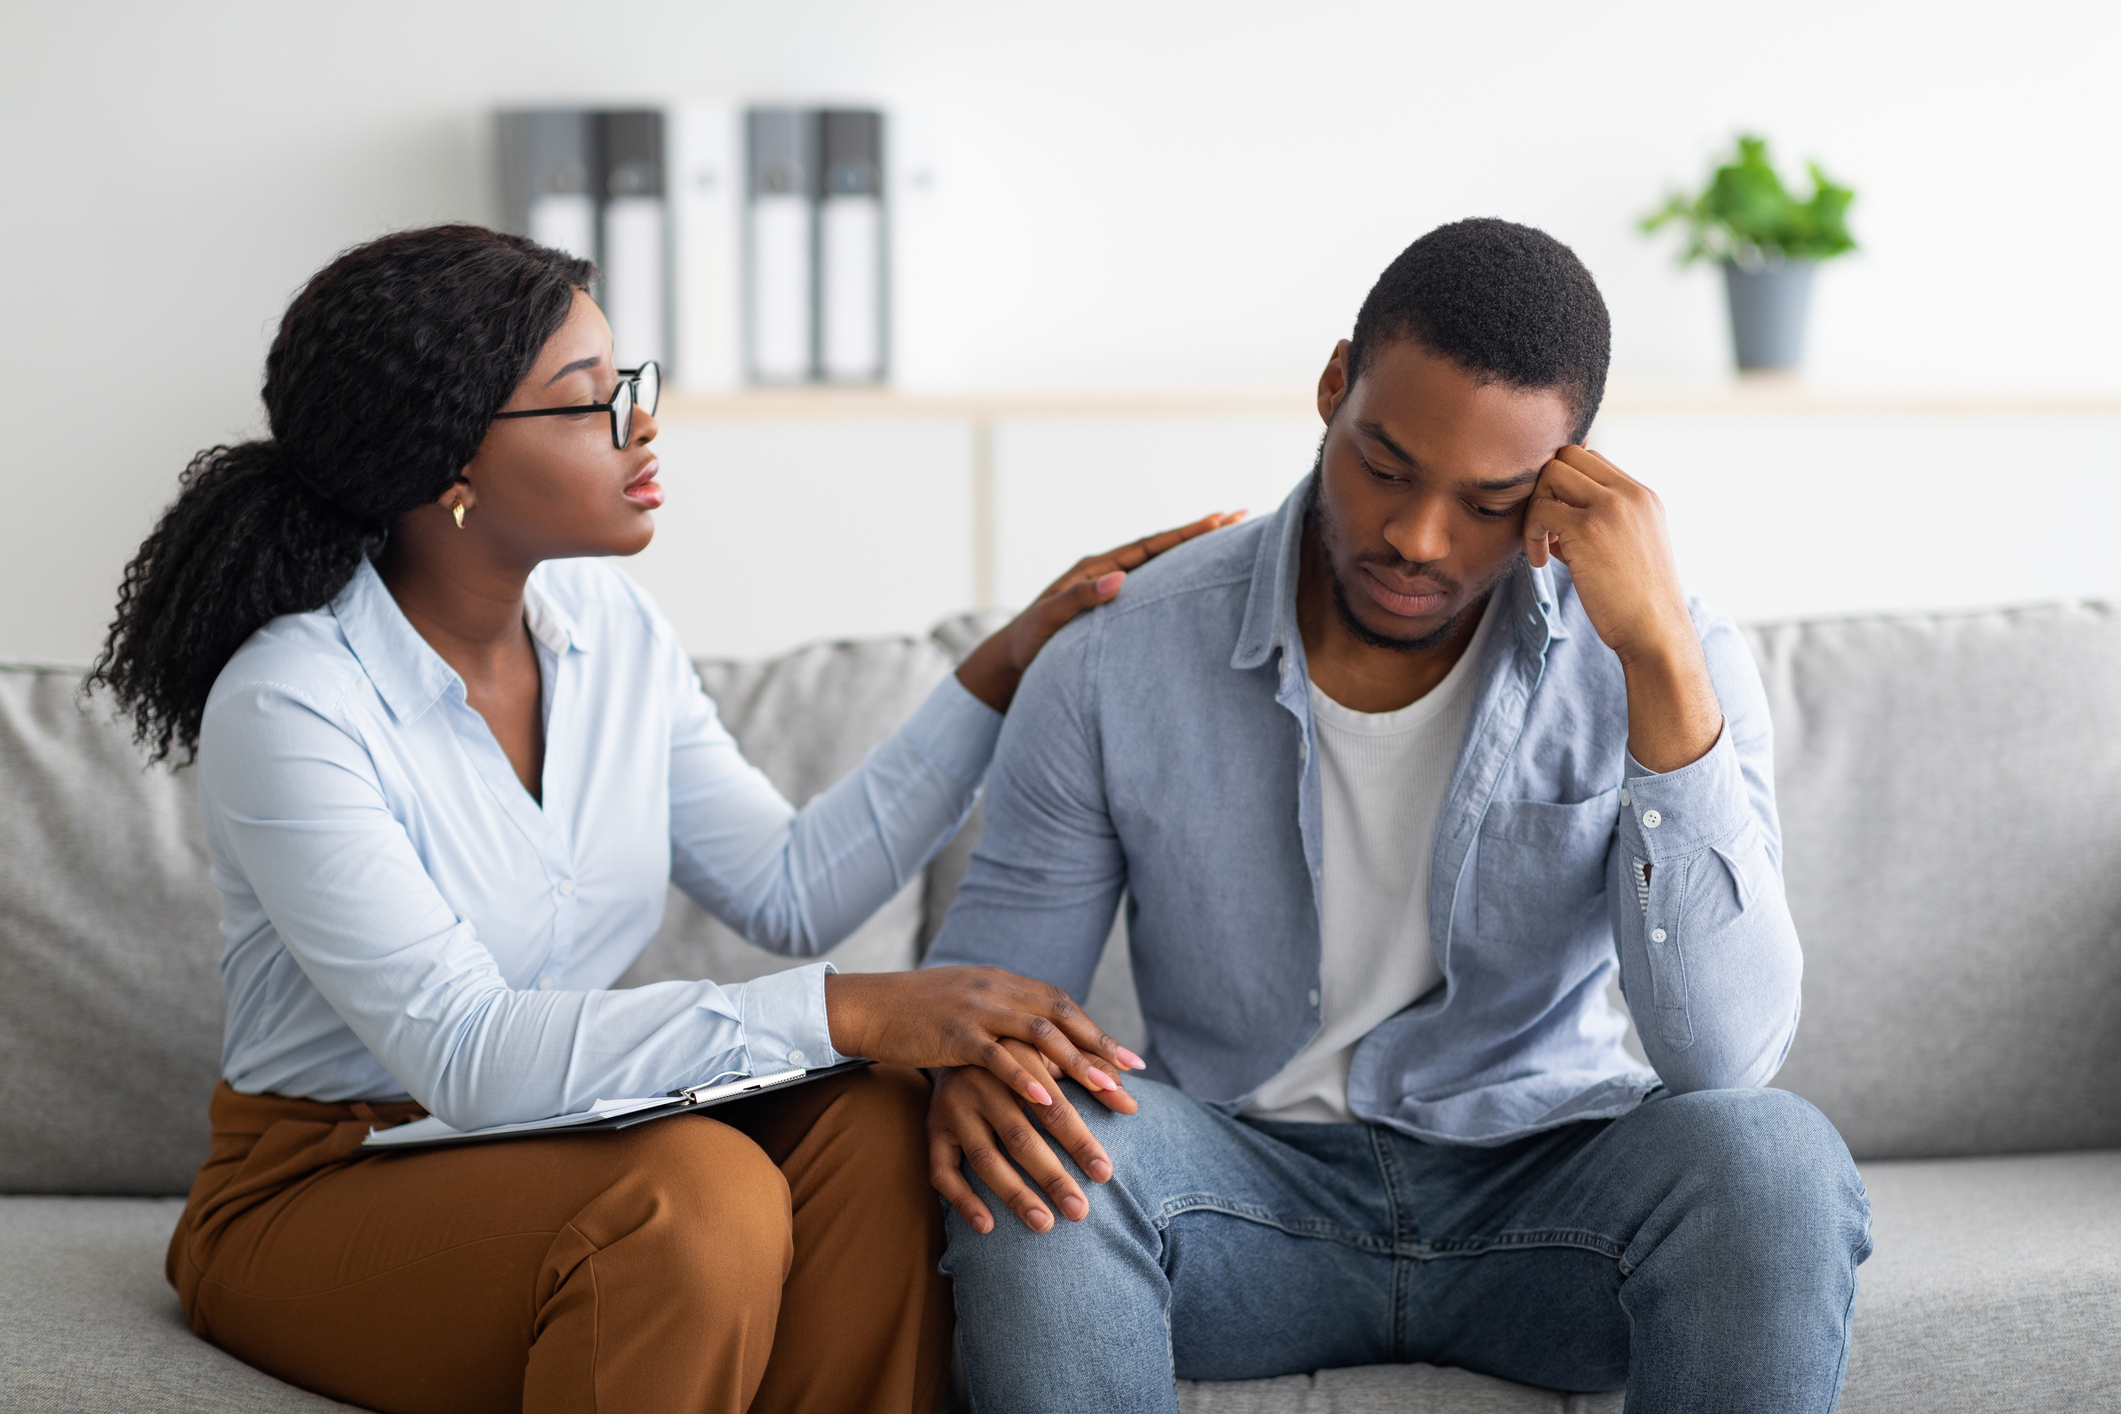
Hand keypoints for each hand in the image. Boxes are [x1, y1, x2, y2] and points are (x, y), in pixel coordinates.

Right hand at [824, 966, 1142, 1107]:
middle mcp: (998, 989)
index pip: (1063, 1007)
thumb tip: (1043, 1036)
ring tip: (1104, 1090)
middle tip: (1130, 1084)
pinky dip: (1023, 1076)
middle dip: (1099, 1051)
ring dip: (1075, 1064)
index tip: (1130, 1064)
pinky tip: (1045, 1099)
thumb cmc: (920, 1013)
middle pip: (1062, 1019)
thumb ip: (1005, 1013)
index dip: (1098, 1034)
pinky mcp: (951, 1034)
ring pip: (1039, 1035)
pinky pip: (995, 1056)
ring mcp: (976, 1010)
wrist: (871, 1005)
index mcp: (1004, 982)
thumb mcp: (971, 1003)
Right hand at [928, 1046, 1138, 1234]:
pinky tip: (988, 1226)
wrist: (953, 1031)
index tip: (1106, 1173)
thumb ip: (1093, 1074)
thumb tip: (1134, 1105)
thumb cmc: (1020, 1051)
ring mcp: (952, 1108)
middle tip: (1080, 1212)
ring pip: (984, 1157)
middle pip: (1020, 1136)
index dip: (1080, 1140)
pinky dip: (962, 1199)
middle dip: (1053, 1177)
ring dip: (1014, 1194)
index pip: (1054, 1107)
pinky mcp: (932, 1128)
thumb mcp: (1052, 1052)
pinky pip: (942, 1170)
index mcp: (1015, 1059)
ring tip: (1045, 1224)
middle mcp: (981, 1083)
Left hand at [954, 511, 1245, 710]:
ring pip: (1158, 562)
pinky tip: (1194, 573)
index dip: (1185, 534)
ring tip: (1227, 536)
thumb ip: (1080, 600)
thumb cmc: (1029, 644)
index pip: (1149, 546)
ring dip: (1191, 550)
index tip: (1219, 520)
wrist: (1011, 660)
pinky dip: (1175, 571)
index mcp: (1093, 569)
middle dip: (1199, 533)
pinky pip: (1150, 581)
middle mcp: (1104, 570)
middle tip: (1239, 516)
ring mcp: (1107, 584)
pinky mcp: (1110, 602)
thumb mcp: (1049, 622)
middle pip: (1160, 546)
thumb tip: (1119, 579)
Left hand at [1524, 446, 1721, 772]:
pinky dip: (1531, 534)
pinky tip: (1541, 563)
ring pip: (1550, 474)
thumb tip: (1552, 511)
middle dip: (1545, 490)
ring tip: (1542, 548)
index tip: (1559, 523)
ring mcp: (1611, 507)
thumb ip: (1599, 523)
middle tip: (1544, 530)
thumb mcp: (1627, 548)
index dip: (1563, 487)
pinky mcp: (1589, 528)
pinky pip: (1541, 510)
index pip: (1589, 459)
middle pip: (1566, 456)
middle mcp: (1630, 494)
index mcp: (1642, 496)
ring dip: (1535, 509)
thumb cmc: (1635, 601)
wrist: (1655, 632)